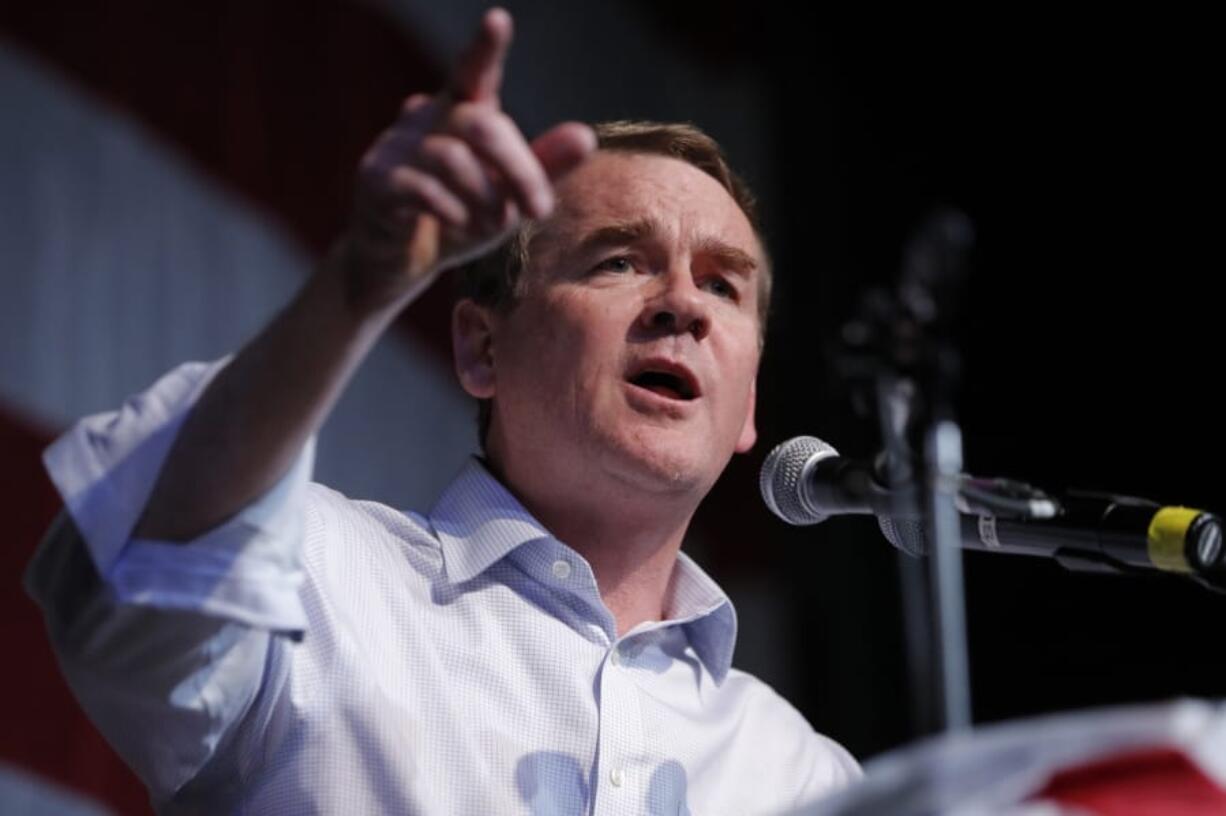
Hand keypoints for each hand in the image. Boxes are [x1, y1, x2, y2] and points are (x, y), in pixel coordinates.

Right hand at [341, 7, 594, 310]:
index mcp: (462, 113)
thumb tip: (586, 136)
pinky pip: (424, 189)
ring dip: (485, 202)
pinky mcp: (376, 179)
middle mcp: (428, 118)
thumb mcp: (510, 198)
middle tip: (541, 211)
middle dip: (521, 171)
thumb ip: (542, 168)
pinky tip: (456, 227)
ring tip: (489, 227)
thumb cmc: (460, 219)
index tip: (498, 20)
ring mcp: (396, 146)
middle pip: (483, 125)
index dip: (485, 47)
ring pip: (453, 160)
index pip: (473, 72)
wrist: (401, 262)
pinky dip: (453, 214)